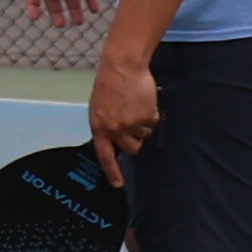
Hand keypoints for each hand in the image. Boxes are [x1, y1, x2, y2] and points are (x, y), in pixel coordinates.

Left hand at [85, 49, 161, 180]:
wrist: (122, 67)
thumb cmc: (110, 86)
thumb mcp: (100, 108)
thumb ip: (107, 126)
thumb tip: (116, 143)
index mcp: (99, 127)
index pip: (104, 155)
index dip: (112, 171)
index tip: (118, 185)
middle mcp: (114, 129)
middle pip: (132, 149)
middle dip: (136, 140)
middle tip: (133, 122)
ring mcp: (130, 125)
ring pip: (144, 135)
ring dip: (143, 125)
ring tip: (135, 106)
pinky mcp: (146, 117)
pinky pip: (153, 122)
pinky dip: (151, 113)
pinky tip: (142, 100)